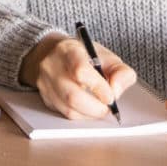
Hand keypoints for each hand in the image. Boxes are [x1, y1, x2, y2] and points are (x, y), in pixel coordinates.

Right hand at [19, 33, 136, 119]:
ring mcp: (46, 83)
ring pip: (68, 109)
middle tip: (108, 107)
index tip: (110, 96)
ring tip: (100, 108)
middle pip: (72, 95)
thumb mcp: (107, 56)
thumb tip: (116, 91)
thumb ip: (121, 72)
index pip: (80, 70)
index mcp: (70, 50)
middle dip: (96, 108)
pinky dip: (81, 115)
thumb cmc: (84, 55)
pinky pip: (64, 114)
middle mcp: (53, 66)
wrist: (54, 53)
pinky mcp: (45, 98)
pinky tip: (88, 109)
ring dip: (90, 114)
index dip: (98, 87)